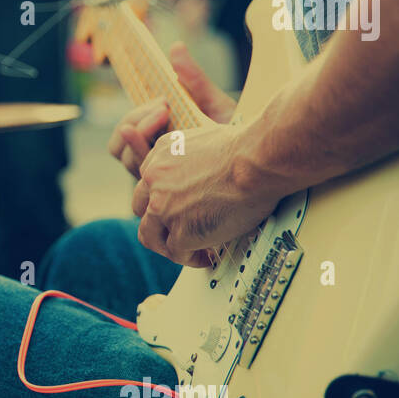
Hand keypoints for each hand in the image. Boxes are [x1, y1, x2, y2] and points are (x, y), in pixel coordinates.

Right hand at [107, 42, 235, 178]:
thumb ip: (193, 78)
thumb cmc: (234, 133)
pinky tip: (178, 150)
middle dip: (136, 124)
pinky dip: (154, 161)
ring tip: (170, 127)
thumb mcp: (214, 103)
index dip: (136, 117)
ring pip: (129, 163)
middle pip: (118, 148)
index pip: (124, 132)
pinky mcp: (167, 190)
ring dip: (143, 142)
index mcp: (156, 135)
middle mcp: (152, 156)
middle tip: (164, 110)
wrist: (255, 160)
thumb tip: (176, 46)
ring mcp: (159, 174)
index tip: (164, 102)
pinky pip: (146, 181)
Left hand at [132, 120, 280, 267]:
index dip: (162, 199)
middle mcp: (155, 180)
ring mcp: (163, 207)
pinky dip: (192, 258)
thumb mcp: (206, 139)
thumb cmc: (246, 149)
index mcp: (161, 155)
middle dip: (159, 222)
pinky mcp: (180, 231)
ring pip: (150, 235)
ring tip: (189, 250)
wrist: (256, 160)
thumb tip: (204, 172)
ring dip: (167, 245)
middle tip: (178, 231)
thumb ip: (193, 157)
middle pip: (142, 209)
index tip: (179, 209)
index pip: (148, 184)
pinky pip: (177, 253)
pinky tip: (207, 256)